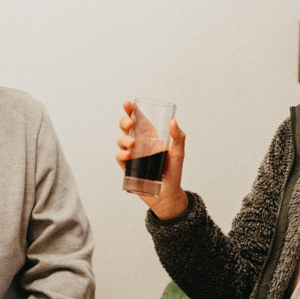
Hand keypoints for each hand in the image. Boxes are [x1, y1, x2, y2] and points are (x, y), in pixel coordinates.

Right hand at [116, 99, 188, 219]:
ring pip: (121, 141)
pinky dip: (121, 154)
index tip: (128, 104)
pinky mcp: (128, 168)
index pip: (138, 120)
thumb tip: (173, 122)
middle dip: (124, 122)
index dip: (131, 111)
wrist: (168, 195)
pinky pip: (120, 158)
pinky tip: (128, 155)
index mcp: (150, 137)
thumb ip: (179, 138)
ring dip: (123, 139)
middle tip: (130, 123)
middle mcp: (139, 144)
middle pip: (126, 128)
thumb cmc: (173, 173)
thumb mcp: (179, 154)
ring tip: (132, 144)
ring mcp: (132, 155)